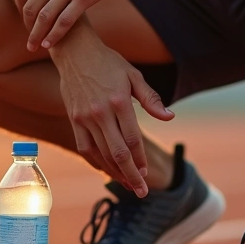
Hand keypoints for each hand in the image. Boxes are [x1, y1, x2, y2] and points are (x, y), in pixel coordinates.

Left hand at [17, 0, 134, 51]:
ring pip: (45, 17)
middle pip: (31, 6)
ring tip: (34, 47)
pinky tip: (50, 45)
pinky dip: (55, 35)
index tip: (24, 15)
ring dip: (37, 35)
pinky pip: (65, 21)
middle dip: (27, 25)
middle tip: (29, 37)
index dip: (19, 5)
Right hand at [55, 33, 173, 197]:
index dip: (140, 160)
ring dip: (115, 173)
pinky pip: (85, 148)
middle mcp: (100, 113)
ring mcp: (84, 118)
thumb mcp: (134, 76)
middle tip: (142, 192)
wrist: (75, 51)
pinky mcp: (73, 119)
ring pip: (100, 154)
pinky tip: (107, 171)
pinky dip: (96, 162)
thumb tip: (170, 118)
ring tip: (127, 186)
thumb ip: (151, 99)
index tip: (147, 173)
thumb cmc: (109, 62)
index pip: (132, 140)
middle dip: (131, 175)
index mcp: (118, 102)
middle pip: (117, 153)